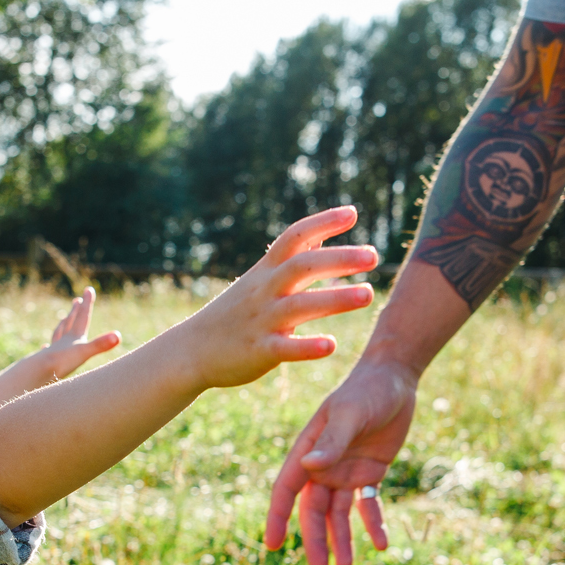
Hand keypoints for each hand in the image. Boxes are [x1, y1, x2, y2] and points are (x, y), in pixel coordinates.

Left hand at [32, 287, 121, 382]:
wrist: (37, 373)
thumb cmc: (61, 362)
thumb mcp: (84, 353)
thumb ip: (100, 344)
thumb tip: (118, 336)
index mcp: (74, 337)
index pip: (82, 317)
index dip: (87, 303)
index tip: (89, 289)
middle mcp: (64, 341)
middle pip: (70, 322)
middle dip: (75, 311)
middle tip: (76, 301)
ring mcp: (54, 350)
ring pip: (59, 334)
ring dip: (63, 325)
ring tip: (63, 319)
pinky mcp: (47, 362)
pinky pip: (49, 351)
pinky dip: (49, 346)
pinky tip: (45, 346)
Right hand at [180, 205, 377, 390]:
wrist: (191, 351)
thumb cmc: (234, 313)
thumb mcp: (259, 280)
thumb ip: (290, 261)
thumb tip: (320, 236)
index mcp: (266, 271)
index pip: (294, 238)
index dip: (322, 222)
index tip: (352, 212)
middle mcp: (265, 291)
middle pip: (302, 266)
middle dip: (338, 259)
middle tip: (373, 255)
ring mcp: (261, 320)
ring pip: (300, 305)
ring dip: (335, 298)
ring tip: (368, 294)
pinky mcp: (259, 351)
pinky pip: (285, 347)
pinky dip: (307, 346)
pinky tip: (331, 345)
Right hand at [263, 357, 416, 564]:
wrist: (394, 378)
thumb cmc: (366, 390)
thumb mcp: (350, 414)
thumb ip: (331, 442)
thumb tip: (309, 468)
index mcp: (307, 450)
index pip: (287, 489)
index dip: (279, 517)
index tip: (273, 545)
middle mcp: (322, 465)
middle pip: (314, 510)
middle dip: (316, 540)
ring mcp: (345, 471)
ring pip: (339, 514)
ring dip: (342, 540)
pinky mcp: (369, 473)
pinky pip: (368, 505)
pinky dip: (373, 524)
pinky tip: (381, 544)